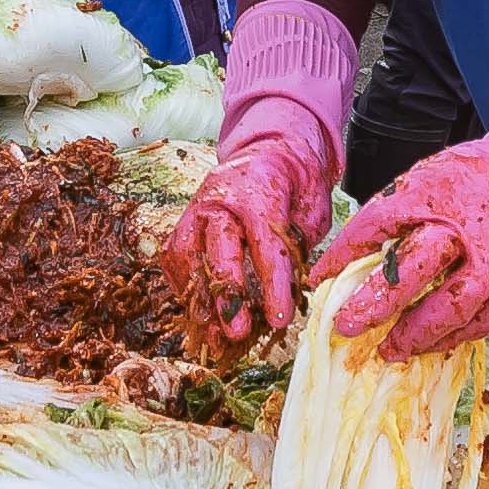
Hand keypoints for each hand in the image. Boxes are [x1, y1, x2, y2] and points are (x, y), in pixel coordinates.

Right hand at [165, 131, 333, 359]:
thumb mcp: (313, 207)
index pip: (265, 243)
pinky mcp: (183, 223)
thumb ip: (302, 244)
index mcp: (258, 190)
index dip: (272, 285)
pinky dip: (186, 289)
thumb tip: (295, 290)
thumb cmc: (294, 185)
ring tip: (215, 335)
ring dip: (202, 299)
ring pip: (188, 256)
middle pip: (218, 248)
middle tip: (237, 331)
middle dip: (228, 294)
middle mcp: (219, 198)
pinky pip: (175, 259)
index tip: (280, 318)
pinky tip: (201, 315)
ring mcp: (196, 209)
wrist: (267, 154)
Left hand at [312, 134, 488, 356]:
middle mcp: (461, 231)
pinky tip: (429, 345)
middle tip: (346, 326)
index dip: (344, 255)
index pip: (376, 224)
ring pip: (450, 307)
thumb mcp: (427, 181)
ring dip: (415, 334)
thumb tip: (343, 261)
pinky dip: (451, 338)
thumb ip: (391, 215)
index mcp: (430, 196)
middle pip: (413, 269)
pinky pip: (480, 324)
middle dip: (376, 302)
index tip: (318, 282)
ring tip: (388, 351)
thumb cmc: (473, 184)